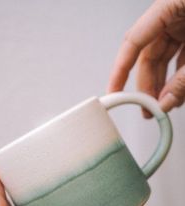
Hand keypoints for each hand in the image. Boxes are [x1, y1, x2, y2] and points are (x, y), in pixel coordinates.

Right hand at [108, 0, 184, 116]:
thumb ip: (184, 77)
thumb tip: (165, 103)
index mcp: (169, 6)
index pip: (133, 42)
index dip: (120, 69)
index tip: (114, 92)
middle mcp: (172, 15)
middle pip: (149, 56)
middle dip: (147, 85)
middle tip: (147, 108)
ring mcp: (183, 24)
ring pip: (164, 60)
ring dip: (162, 84)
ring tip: (163, 106)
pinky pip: (179, 58)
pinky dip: (177, 76)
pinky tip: (176, 93)